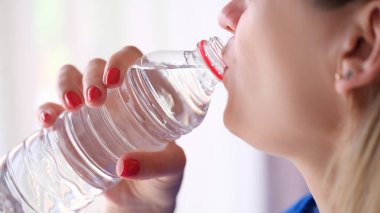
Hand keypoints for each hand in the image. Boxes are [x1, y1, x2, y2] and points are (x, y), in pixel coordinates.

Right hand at [35, 46, 185, 212]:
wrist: (139, 202)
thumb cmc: (161, 177)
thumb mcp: (171, 168)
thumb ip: (157, 165)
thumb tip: (124, 165)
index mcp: (144, 96)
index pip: (132, 60)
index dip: (121, 59)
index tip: (114, 79)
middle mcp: (116, 98)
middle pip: (98, 66)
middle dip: (92, 76)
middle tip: (96, 100)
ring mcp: (92, 111)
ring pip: (72, 78)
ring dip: (67, 84)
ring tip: (72, 106)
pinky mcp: (73, 129)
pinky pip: (55, 110)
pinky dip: (47, 110)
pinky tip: (49, 120)